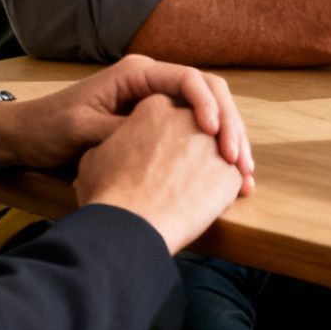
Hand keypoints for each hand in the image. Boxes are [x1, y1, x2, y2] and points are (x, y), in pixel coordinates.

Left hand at [0, 54, 253, 194]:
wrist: (27, 136)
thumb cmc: (50, 128)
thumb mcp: (84, 129)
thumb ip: (121, 129)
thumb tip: (160, 139)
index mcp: (137, 74)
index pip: (189, 79)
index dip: (209, 105)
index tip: (214, 135)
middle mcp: (153, 82)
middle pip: (209, 94)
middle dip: (230, 125)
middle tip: (241, 160)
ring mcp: (157, 102)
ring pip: (207, 114)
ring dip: (228, 141)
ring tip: (242, 173)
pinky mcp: (157, 123)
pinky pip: (194, 130)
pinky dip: (212, 151)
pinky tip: (225, 175)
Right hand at [74, 93, 245, 253]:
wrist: (131, 224)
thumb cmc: (108, 193)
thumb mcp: (96, 156)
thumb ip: (115, 143)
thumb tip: (119, 149)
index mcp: (154, 105)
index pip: (170, 109)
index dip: (168, 130)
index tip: (167, 150)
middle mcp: (188, 116)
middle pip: (200, 122)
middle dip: (202, 140)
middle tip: (193, 168)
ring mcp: (213, 142)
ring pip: (222, 146)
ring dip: (221, 162)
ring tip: (209, 188)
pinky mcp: (229, 171)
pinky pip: (234, 174)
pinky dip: (230, 185)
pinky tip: (220, 202)